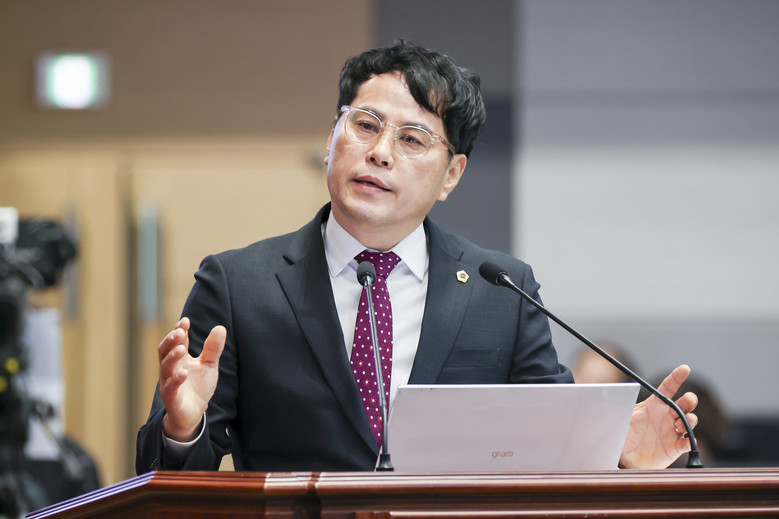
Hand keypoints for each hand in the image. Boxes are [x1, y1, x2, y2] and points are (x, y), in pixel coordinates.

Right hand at [158, 317, 225, 441]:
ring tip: (181, 348)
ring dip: (172, 357)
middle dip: (170, 340)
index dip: (179, 330)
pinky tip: (183, 373)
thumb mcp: (209, 365)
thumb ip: (213, 348)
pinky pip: (170, 388)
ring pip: (165, 367)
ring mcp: (169, 383)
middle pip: (164, 351)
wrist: (194, 413)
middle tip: (179, 331)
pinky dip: (175, 379)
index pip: (176, 341)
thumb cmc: (198, 386)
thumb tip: (220, 328)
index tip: (185, 321)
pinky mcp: (171, 398)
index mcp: (179, 359)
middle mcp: (171, 369)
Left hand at [619, 364, 698, 468]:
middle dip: (689, 400)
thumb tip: (605, 393)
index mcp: (654, 405)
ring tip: (681, 424)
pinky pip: (688, 443)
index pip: (668, 388)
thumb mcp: (619, 417)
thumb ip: (617, 405)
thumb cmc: (623, 435)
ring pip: (690, 420)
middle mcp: (666, 416)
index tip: (685, 368)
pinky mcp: (675, 447)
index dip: (677, 377)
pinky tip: (688, 441)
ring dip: (690, 420)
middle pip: (685, 403)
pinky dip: (691, 441)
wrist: (624, 459)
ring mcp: (672, 431)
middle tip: (686, 401)